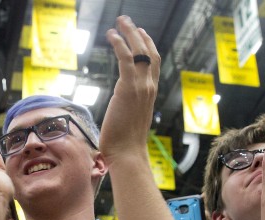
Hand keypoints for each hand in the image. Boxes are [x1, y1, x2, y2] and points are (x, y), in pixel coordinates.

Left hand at [99, 16, 159, 162]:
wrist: (128, 153)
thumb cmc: (125, 143)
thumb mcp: (129, 119)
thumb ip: (127, 106)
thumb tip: (119, 106)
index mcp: (150, 93)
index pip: (153, 63)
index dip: (147, 45)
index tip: (139, 33)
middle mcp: (149, 87)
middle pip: (148, 51)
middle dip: (137, 33)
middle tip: (126, 20)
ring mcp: (141, 86)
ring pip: (139, 50)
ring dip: (129, 32)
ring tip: (119, 21)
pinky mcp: (128, 87)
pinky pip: (126, 58)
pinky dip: (119, 43)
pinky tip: (111, 35)